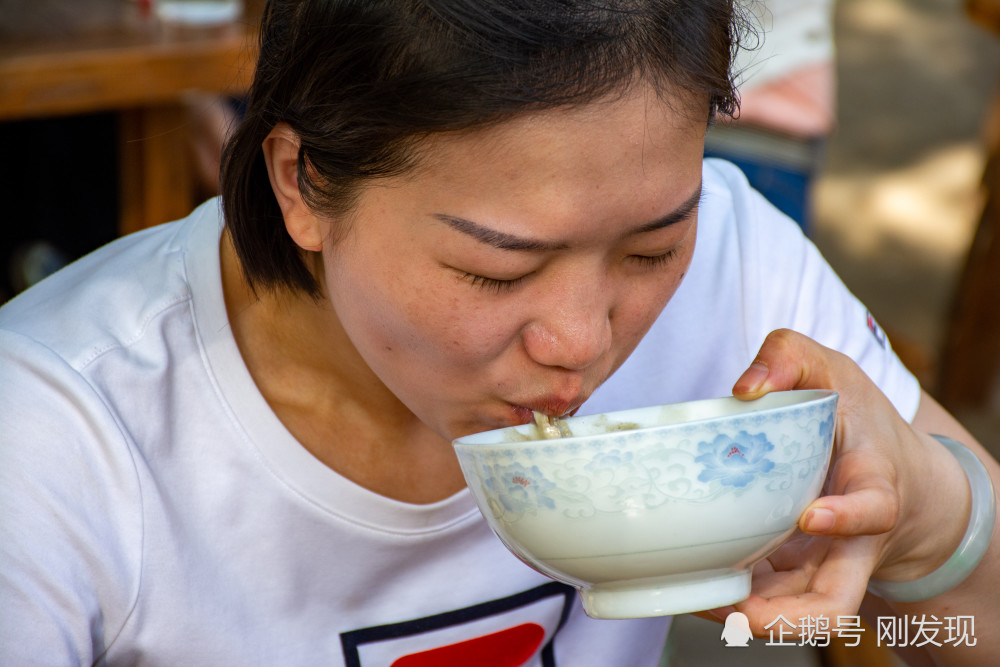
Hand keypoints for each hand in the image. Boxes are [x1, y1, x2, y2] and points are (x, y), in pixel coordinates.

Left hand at [708, 329, 968, 632]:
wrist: (886, 464)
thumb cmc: (853, 416)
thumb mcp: (829, 368)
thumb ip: (790, 358)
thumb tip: (745, 388)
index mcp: (871, 483)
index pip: (874, 509)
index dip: (847, 518)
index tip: (811, 517)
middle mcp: (852, 539)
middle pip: (836, 601)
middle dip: (789, 618)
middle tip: (739, 609)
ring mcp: (824, 564)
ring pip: (801, 616)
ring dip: (751, 619)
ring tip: (698, 603)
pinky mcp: (795, 572)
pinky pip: (769, 600)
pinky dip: (733, 602)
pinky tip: (690, 588)